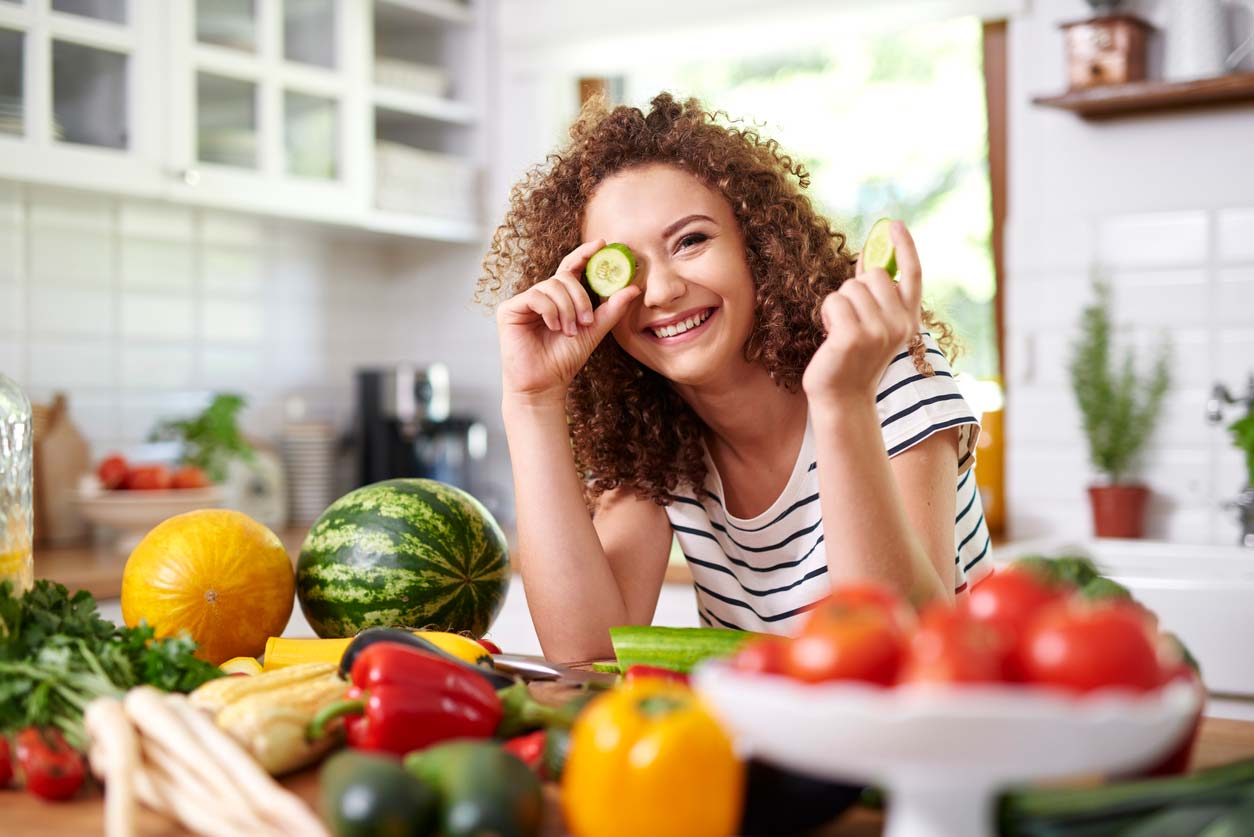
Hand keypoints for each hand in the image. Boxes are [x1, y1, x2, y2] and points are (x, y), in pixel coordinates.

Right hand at [498, 238, 642, 404]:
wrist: (545, 384)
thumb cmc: (565, 359)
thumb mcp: (594, 331)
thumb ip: (611, 309)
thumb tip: (633, 288)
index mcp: (560, 298)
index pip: (571, 268)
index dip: (584, 253)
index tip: (602, 244)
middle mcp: (541, 296)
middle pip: (564, 277)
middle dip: (580, 298)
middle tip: (586, 321)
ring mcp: (524, 301)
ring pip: (552, 286)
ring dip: (567, 310)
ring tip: (569, 331)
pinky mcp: (509, 309)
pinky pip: (536, 296)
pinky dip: (550, 311)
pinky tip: (554, 327)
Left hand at [802, 220, 923, 410]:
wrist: (843, 399)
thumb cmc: (853, 359)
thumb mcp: (873, 325)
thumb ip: (875, 296)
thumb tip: (867, 258)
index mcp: (909, 321)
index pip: (913, 275)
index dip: (905, 246)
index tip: (894, 224)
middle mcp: (900, 325)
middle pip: (873, 275)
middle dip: (855, 289)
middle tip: (850, 319)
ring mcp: (878, 331)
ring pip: (850, 287)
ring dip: (838, 305)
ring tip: (841, 332)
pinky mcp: (853, 337)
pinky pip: (834, 301)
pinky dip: (827, 314)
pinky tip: (831, 337)